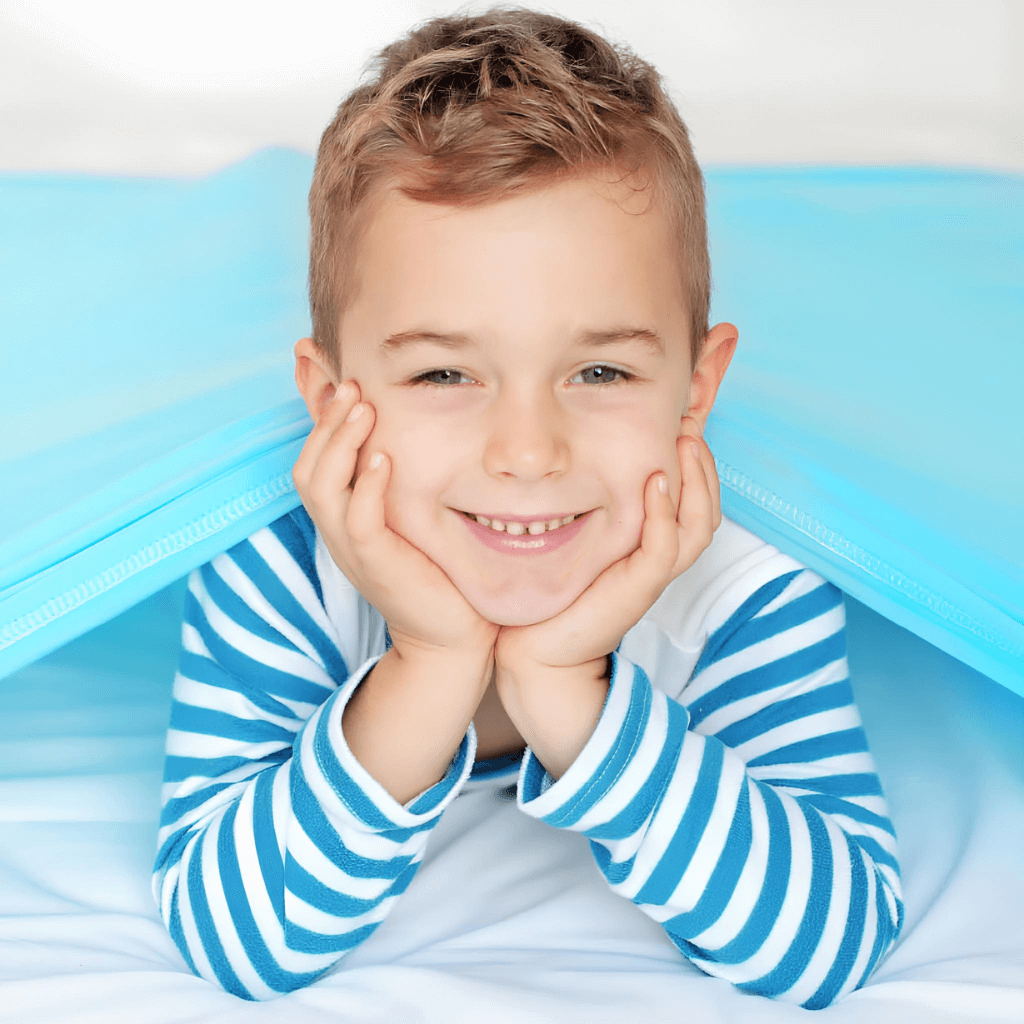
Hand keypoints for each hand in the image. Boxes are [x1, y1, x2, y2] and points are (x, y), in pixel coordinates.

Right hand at [292, 380, 499, 662]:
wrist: (450, 634)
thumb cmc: (435, 568)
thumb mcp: (410, 512)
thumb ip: (399, 474)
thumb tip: (405, 429)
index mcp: (343, 512)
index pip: (314, 453)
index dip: (313, 410)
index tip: (321, 362)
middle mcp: (338, 527)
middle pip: (307, 465)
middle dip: (326, 419)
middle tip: (351, 382)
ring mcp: (351, 547)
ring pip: (320, 487)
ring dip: (339, 443)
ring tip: (363, 407)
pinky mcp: (375, 565)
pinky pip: (358, 522)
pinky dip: (366, 488)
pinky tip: (384, 461)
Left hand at [494, 417, 720, 675]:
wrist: (534, 649)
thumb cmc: (551, 591)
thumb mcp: (575, 536)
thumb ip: (586, 502)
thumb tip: (574, 454)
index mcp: (650, 545)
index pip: (692, 498)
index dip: (695, 461)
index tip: (680, 418)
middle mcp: (658, 559)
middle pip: (706, 507)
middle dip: (703, 463)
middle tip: (689, 421)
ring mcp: (651, 575)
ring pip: (698, 525)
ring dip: (696, 481)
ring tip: (684, 441)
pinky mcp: (638, 590)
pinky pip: (665, 549)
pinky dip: (665, 514)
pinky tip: (655, 483)